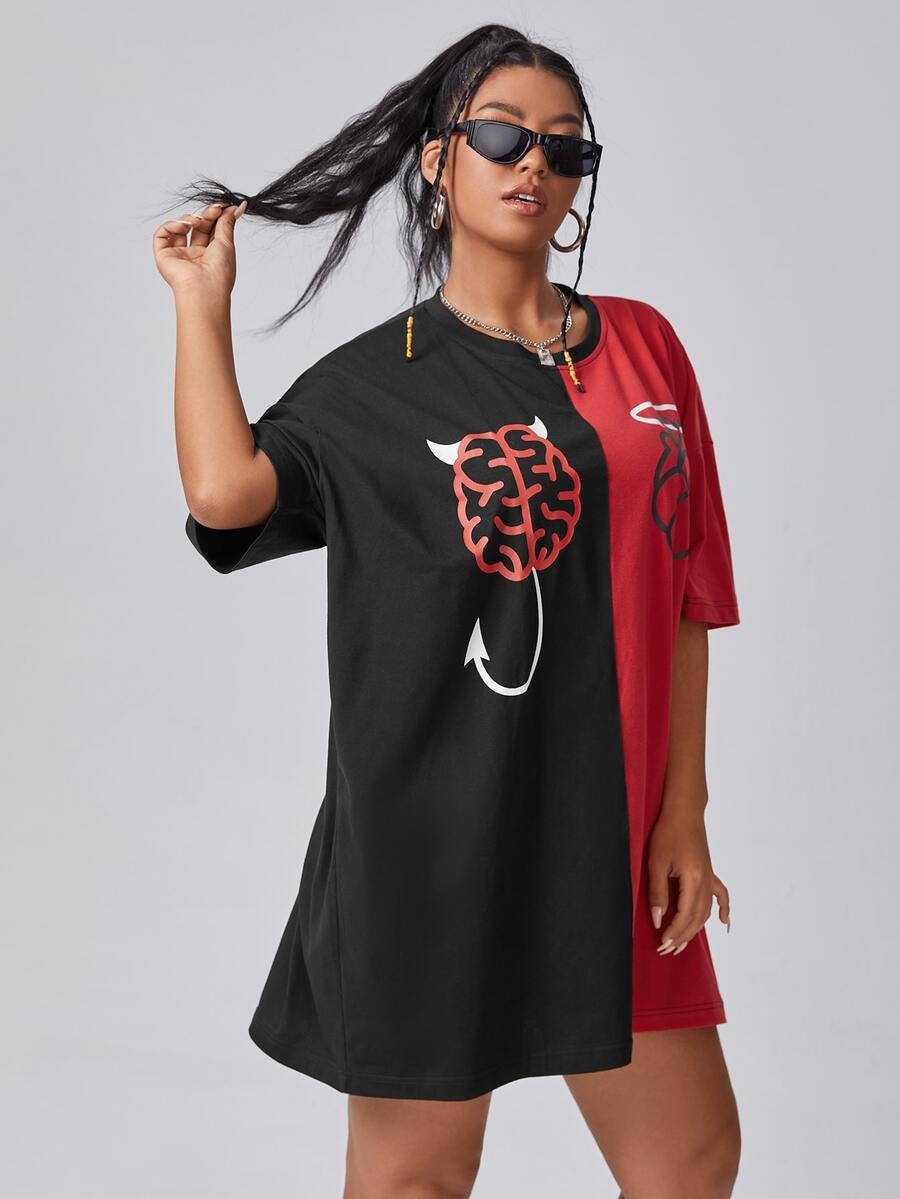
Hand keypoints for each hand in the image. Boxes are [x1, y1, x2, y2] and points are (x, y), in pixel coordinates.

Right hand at [152, 200, 246, 298]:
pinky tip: (184, 226)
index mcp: (211, 255)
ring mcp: (179, 256)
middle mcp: (195, 255)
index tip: (223, 206)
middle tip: (214, 209)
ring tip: (197, 221)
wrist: (204, 288)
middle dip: (205, 215)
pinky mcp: (164, 256)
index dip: (216, 216)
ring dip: (189, 219)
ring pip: (179, 228)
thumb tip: (238, 206)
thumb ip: (228, 222)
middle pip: (197, 227)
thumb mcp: (227, 242)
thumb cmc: (219, 271)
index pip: (211, 229)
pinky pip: (162, 234)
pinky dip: (172, 225)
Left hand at [646, 807, 730, 954]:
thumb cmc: (667, 833)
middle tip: (666, 950)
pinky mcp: (710, 873)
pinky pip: (721, 896)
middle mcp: (706, 882)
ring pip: (706, 912)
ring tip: (681, 944)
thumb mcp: (656, 863)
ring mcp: (710, 878)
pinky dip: (724, 910)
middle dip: (682, 937)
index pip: (685, 916)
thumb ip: (658, 893)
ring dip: (695, 930)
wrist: (684, 812)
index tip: (661, 944)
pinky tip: (725, 923)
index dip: (673, 933)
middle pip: (697, 919)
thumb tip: (658, 920)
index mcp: (694, 880)